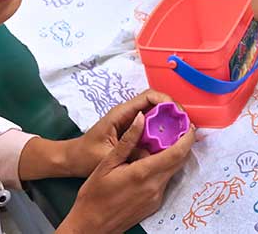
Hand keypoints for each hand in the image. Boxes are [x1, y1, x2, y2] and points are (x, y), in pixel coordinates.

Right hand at [58, 99, 194, 233]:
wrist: (90, 227)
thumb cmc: (93, 196)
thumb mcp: (107, 163)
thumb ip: (128, 140)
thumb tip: (141, 117)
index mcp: (144, 173)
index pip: (177, 152)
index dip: (188, 137)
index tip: (189, 125)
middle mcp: (155, 187)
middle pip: (180, 161)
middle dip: (183, 144)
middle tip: (177, 129)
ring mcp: (156, 197)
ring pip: (173, 171)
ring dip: (172, 156)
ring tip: (161, 143)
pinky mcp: (154, 204)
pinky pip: (164, 182)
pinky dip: (163, 169)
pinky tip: (150, 164)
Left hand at [62, 89, 178, 177]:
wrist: (71, 159)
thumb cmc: (85, 156)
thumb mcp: (107, 156)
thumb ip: (130, 151)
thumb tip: (153, 152)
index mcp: (121, 113)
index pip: (149, 97)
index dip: (167, 101)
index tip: (178, 114)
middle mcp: (128, 113)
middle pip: (157, 102)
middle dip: (173, 111)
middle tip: (186, 125)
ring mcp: (131, 121)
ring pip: (156, 113)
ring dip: (170, 120)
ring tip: (182, 132)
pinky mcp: (132, 130)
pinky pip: (152, 124)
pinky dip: (163, 130)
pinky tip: (171, 140)